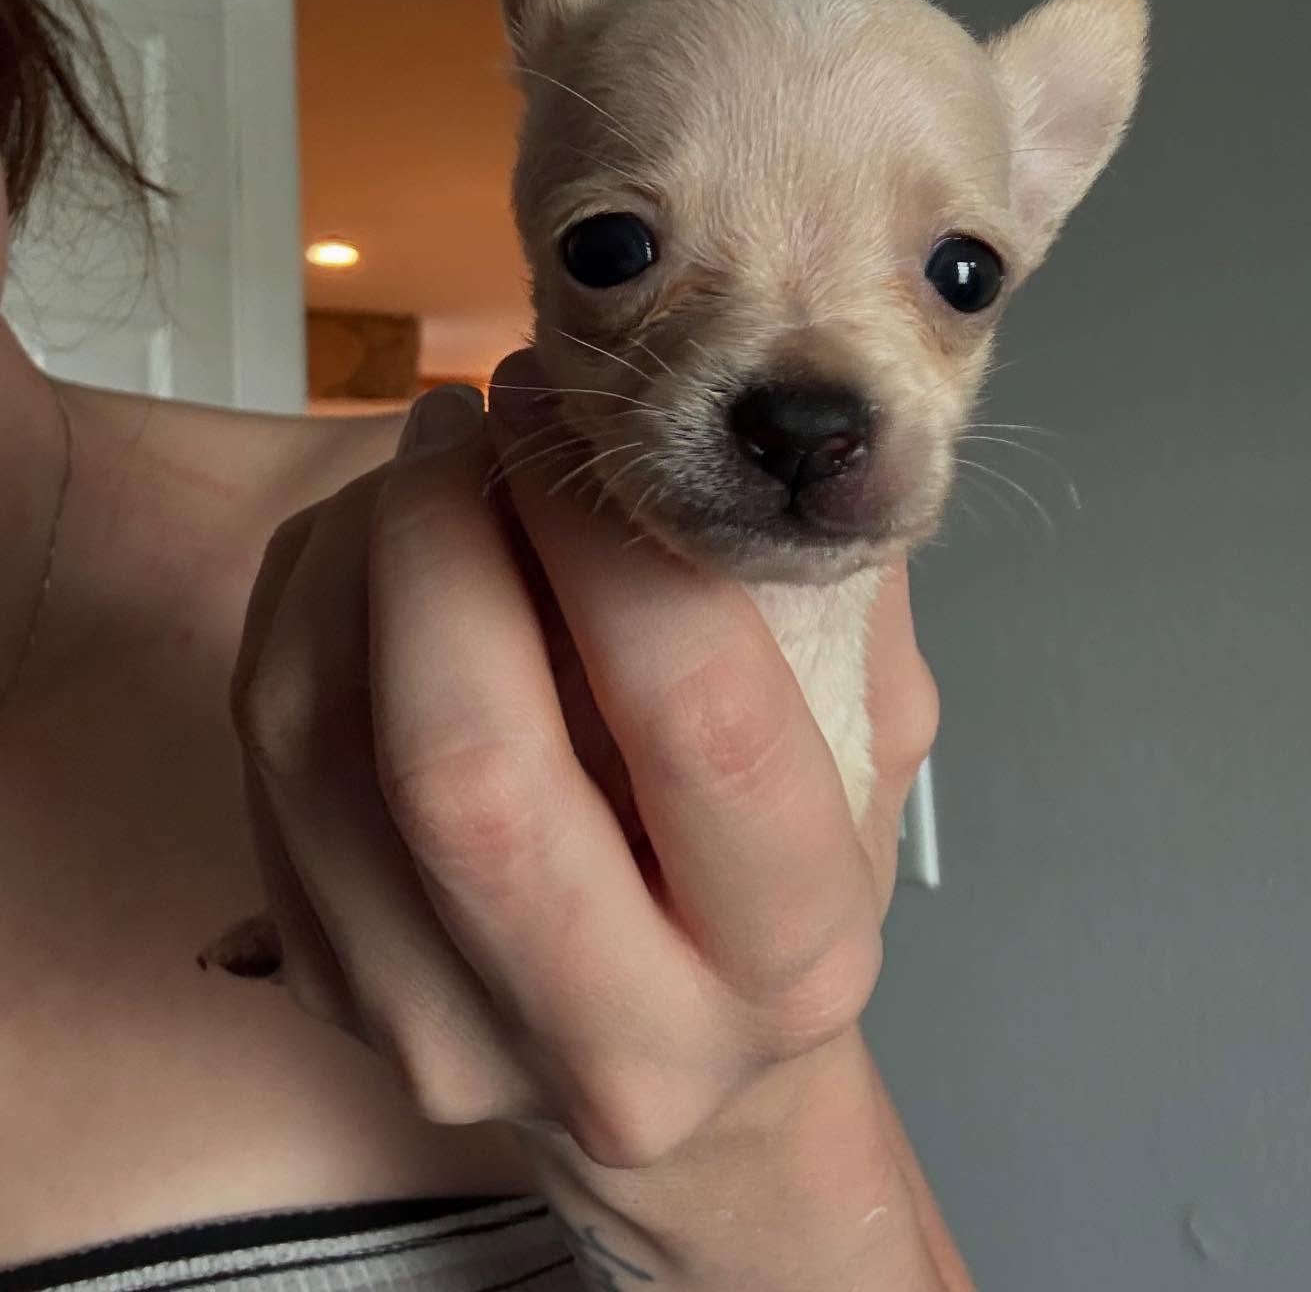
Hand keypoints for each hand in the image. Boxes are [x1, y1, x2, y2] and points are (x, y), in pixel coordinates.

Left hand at [223, 351, 939, 1169]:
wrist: (677, 1069)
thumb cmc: (783, 883)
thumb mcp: (866, 740)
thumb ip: (828, 592)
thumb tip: (738, 424)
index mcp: (788, 958)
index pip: (698, 722)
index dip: (617, 539)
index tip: (576, 416)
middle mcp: (618, 1040)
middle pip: (467, 767)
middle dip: (446, 542)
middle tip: (468, 421)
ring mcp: (447, 1037)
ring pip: (327, 750)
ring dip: (352, 558)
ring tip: (420, 468)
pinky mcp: (334, 996)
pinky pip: (270, 764)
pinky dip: (300, 616)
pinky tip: (367, 552)